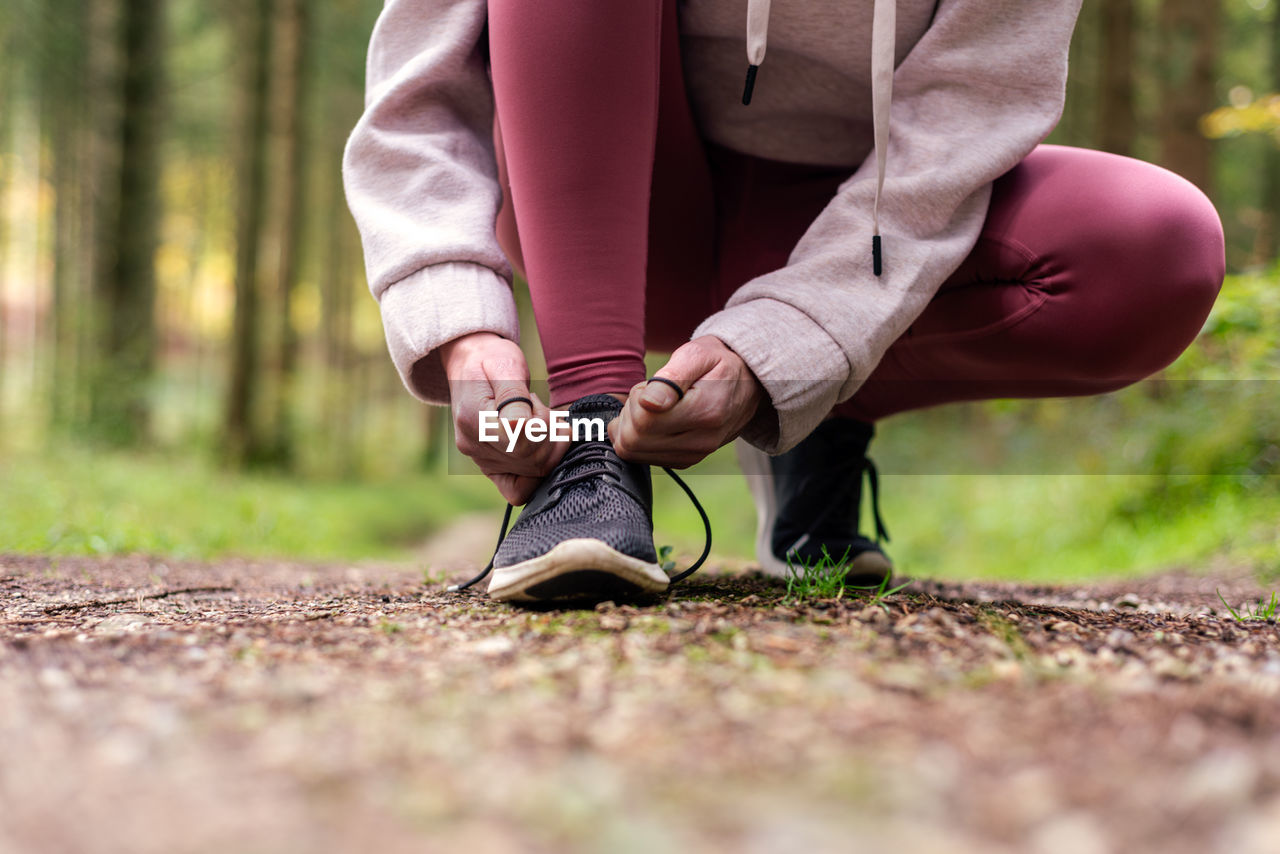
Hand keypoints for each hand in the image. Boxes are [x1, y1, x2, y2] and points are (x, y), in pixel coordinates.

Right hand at [440, 332, 566, 504]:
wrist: (470, 362)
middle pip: (533, 459)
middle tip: (543, 408)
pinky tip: (540, 444)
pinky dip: (537, 472)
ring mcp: (480, 460)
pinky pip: (517, 489)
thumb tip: (521, 428)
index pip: (521, 442)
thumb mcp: (504, 365)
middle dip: (551, 433)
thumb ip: (513, 397)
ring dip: (549, 445)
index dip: (542, 426)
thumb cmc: (491, 359)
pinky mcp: (490, 468)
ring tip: (540, 418)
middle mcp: (473, 445)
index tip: (538, 402)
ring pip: (534, 472)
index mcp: (473, 418)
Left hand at [610, 335, 763, 467]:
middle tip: (649, 393)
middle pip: (633, 439)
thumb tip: (648, 402)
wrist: (748, 385)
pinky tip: (656, 419)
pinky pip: (641, 457)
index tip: (653, 384)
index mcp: (706, 411)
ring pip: (632, 451)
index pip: (644, 420)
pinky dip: (639, 437)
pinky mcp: (684, 461)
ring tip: (652, 406)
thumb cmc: (719, 364)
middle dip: (630, 412)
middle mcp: (701, 441)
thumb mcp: (697, 354)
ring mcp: (693, 455)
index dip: (637, 398)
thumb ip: (671, 377)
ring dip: (632, 426)